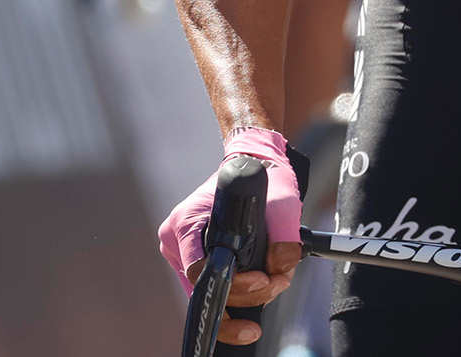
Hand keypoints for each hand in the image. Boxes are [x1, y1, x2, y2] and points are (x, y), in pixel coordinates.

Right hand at [158, 129, 303, 345]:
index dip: (234, 285)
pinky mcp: (192, 258)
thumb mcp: (282, 203)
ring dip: (244, 296)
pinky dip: (236, 289)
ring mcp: (181, 251)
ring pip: (209, 290)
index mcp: (187, 221)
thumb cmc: (262, 179)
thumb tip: (279, 268)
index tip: (262, 279)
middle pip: (204, 288)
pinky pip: (212, 284)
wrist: (253, 164)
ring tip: (274, 280)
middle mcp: (176, 239)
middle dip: (246, 295)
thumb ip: (284, 238)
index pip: (200, 272)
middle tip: (276, 283)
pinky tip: (259, 283)